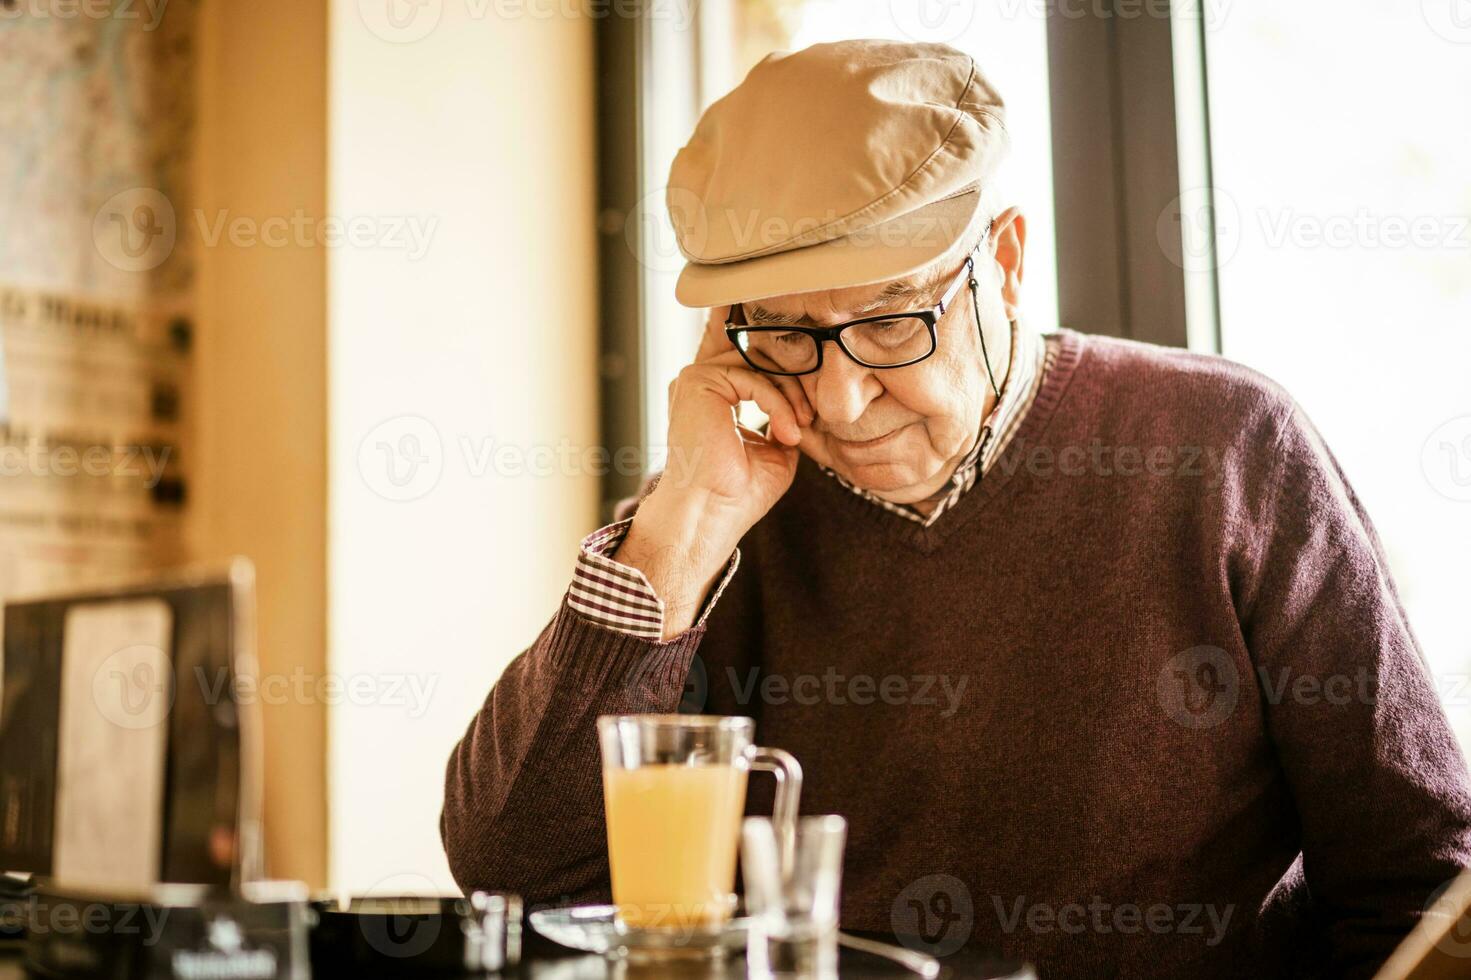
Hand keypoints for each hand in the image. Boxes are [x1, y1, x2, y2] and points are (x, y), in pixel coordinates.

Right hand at [616, 306, 813, 637]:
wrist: (713, 514)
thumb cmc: (742, 489)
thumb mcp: (778, 443)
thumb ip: (787, 411)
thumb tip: (812, 392)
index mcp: (717, 390)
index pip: (750, 348)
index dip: (778, 339)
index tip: (812, 332)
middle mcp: (703, 377)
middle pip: (757, 345)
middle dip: (795, 365)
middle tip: (811, 406)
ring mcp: (698, 376)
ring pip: (761, 363)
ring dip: (790, 397)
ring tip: (797, 432)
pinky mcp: (698, 381)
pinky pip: (754, 378)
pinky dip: (776, 406)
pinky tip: (785, 434)